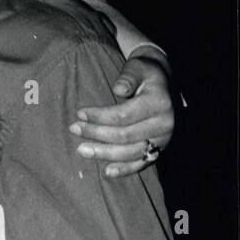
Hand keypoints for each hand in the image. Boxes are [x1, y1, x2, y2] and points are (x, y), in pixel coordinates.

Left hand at [69, 52, 174, 177]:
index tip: (79, 113)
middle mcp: (165, 124)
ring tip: (82, 150)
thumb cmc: (144, 74)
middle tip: (74, 129)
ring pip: (130, 152)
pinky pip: (141, 163)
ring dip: (104, 153)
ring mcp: (164, 140)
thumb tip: (118, 90)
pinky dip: (124, 170)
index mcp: (159, 102)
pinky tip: (106, 172)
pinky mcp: (160, 150)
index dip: (100, 116)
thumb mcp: (138, 67)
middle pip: (124, 135)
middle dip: (96, 134)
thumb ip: (128, 76)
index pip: (124, 115)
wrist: (164, 85)